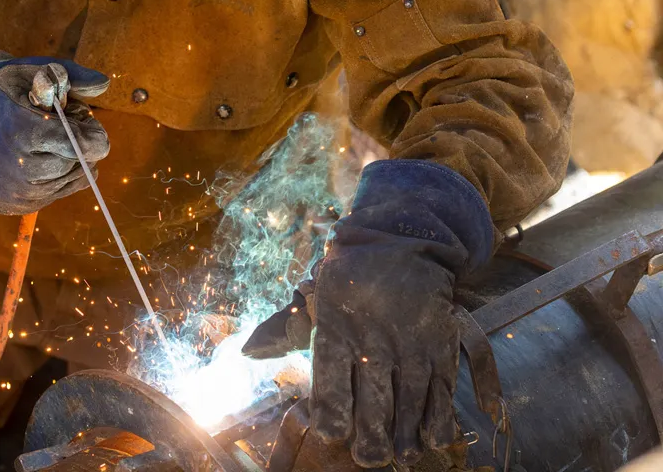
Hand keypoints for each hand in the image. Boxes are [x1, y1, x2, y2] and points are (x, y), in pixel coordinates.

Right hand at [0, 23, 109, 213]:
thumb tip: (104, 85)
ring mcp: (15, 194)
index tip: (82, 118)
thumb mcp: (32, 72)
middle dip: (78, 144)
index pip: (80, 145)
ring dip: (68, 161)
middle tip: (59, 126)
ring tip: (45, 141)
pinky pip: (54, 195)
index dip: (90, 132)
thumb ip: (70, 76)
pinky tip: (35, 158)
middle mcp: (21, 171)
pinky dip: (54, 177)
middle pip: (79, 163)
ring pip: (70, 181)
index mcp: (25, 133)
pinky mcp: (9, 206)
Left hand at [244, 160, 495, 467]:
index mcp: (336, 331)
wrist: (398, 240)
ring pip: (409, 402)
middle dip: (371, 438)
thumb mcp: (312, 296)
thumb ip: (285, 328)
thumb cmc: (348, 274)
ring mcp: (409, 345)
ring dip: (406, 435)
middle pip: (372, 403)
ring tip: (403, 457)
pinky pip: (442, 388)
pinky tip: (434, 438)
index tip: (331, 435)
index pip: (331, 385)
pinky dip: (439, 417)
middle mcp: (373, 343)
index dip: (332, 416)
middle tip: (369, 460)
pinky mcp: (439, 344)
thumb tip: (249, 351)